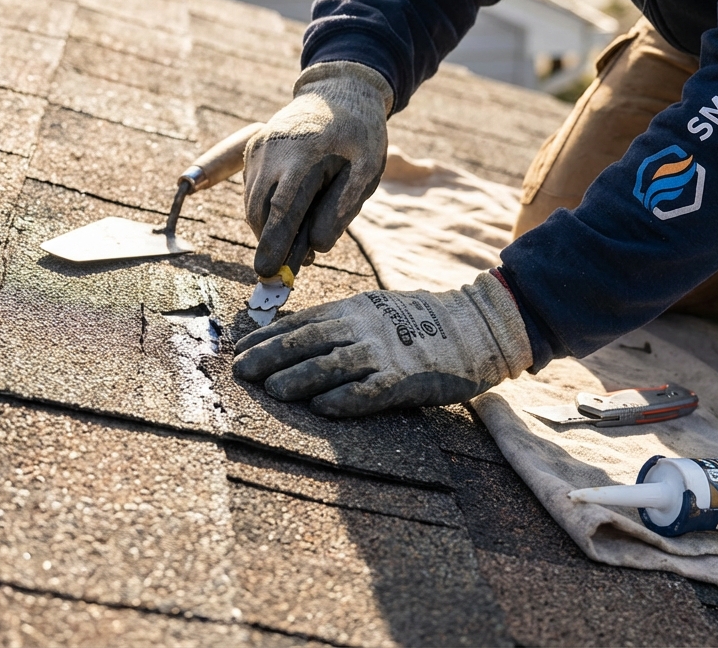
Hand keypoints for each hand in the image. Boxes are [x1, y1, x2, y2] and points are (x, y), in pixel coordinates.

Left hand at [233, 272, 532, 415]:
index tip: (239, 350)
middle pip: (307, 340)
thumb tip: (296, 335)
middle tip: (239, 371)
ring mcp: (384, 352)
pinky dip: (345, 399)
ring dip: (299, 378)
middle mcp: (363, 327)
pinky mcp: (406, 378)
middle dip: (270, 355)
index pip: (300, 322)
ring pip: (332, 364)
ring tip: (272, 390)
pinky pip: (370, 390)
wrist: (478, 325)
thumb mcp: (375, 311)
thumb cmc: (422, 323)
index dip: (267, 337)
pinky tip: (322, 408)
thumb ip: (340, 322)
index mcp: (353, 310)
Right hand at [244, 61, 391, 277]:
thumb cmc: (359, 134)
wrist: (338, 91)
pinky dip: (266, 209)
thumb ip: (342, 208)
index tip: (266, 272)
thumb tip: (316, 245)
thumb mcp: (367, 170)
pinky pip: (253, 189)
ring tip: (298, 240)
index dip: (274, 243)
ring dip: (269, 228)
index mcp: (304, 156)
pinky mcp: (253, 149)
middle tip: (292, 266)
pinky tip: (291, 213)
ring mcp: (259, 148)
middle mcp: (273, 151)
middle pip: (260, 210)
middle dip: (270, 243)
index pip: (283, 208)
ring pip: (253, 203)